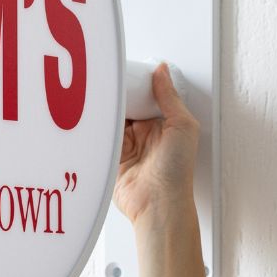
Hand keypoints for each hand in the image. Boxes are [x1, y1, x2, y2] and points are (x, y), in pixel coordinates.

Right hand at [112, 61, 199, 226]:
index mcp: (163, 124)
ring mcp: (126, 146)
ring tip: (96, 100)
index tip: (123, 73)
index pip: (144, 97)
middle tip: (104, 84)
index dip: (134, 85)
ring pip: (110, 120)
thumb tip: (162, 71)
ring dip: (105, 112)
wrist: (158, 204)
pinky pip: (100, 138)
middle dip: (116, 97)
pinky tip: (93, 120)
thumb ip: (170, 97)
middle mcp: (144, 134)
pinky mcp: (111, 158)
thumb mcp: (183, 126)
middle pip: (124, 107)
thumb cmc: (177, 172)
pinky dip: (97, 129)